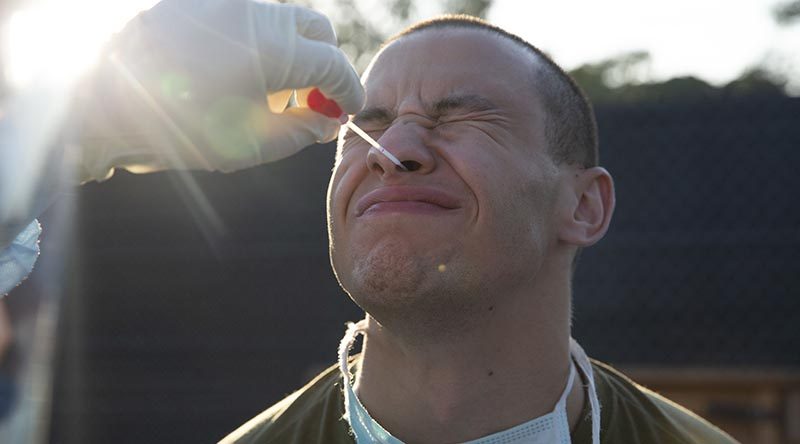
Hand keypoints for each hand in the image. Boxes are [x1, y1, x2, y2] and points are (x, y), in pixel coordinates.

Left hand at [76, 0, 363, 180]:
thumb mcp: (249, 143)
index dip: (350, 93)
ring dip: (290, 53)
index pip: (335, 66)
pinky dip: (256, 43)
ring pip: (281, 20)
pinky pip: (246, 18)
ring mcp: (227, 2)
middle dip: (324, 65)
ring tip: (266, 93)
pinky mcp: (199, 0)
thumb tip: (328, 122)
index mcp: (278, 48)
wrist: (96, 96)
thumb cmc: (174, 126)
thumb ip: (301, 133)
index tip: (351, 111)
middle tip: (313, 101)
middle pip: (316, 30)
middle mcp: (258, 13)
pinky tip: (232, 74)